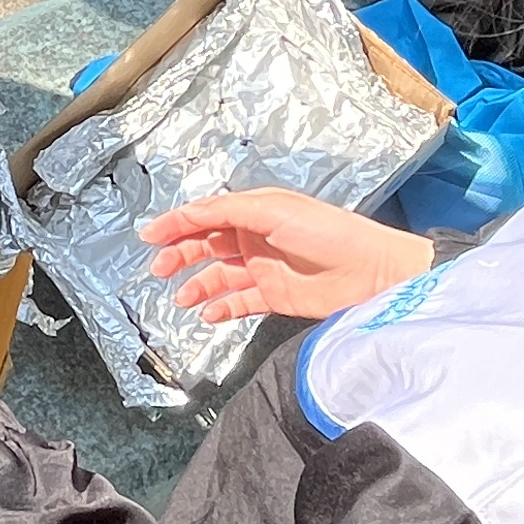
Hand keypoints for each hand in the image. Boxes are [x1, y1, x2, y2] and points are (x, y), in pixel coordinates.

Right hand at [143, 189, 432, 324]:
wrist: (373, 273)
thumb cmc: (330, 232)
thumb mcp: (274, 210)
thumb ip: (228, 210)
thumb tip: (191, 214)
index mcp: (255, 210)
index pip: (206, 215)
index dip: (177, 224)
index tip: (150, 236)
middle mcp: (257, 237)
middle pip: (207, 245)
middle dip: (180, 255)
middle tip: (160, 269)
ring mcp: (265, 268)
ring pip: (218, 276)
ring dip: (197, 286)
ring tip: (183, 298)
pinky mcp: (275, 296)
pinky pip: (238, 302)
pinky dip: (220, 307)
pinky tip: (207, 313)